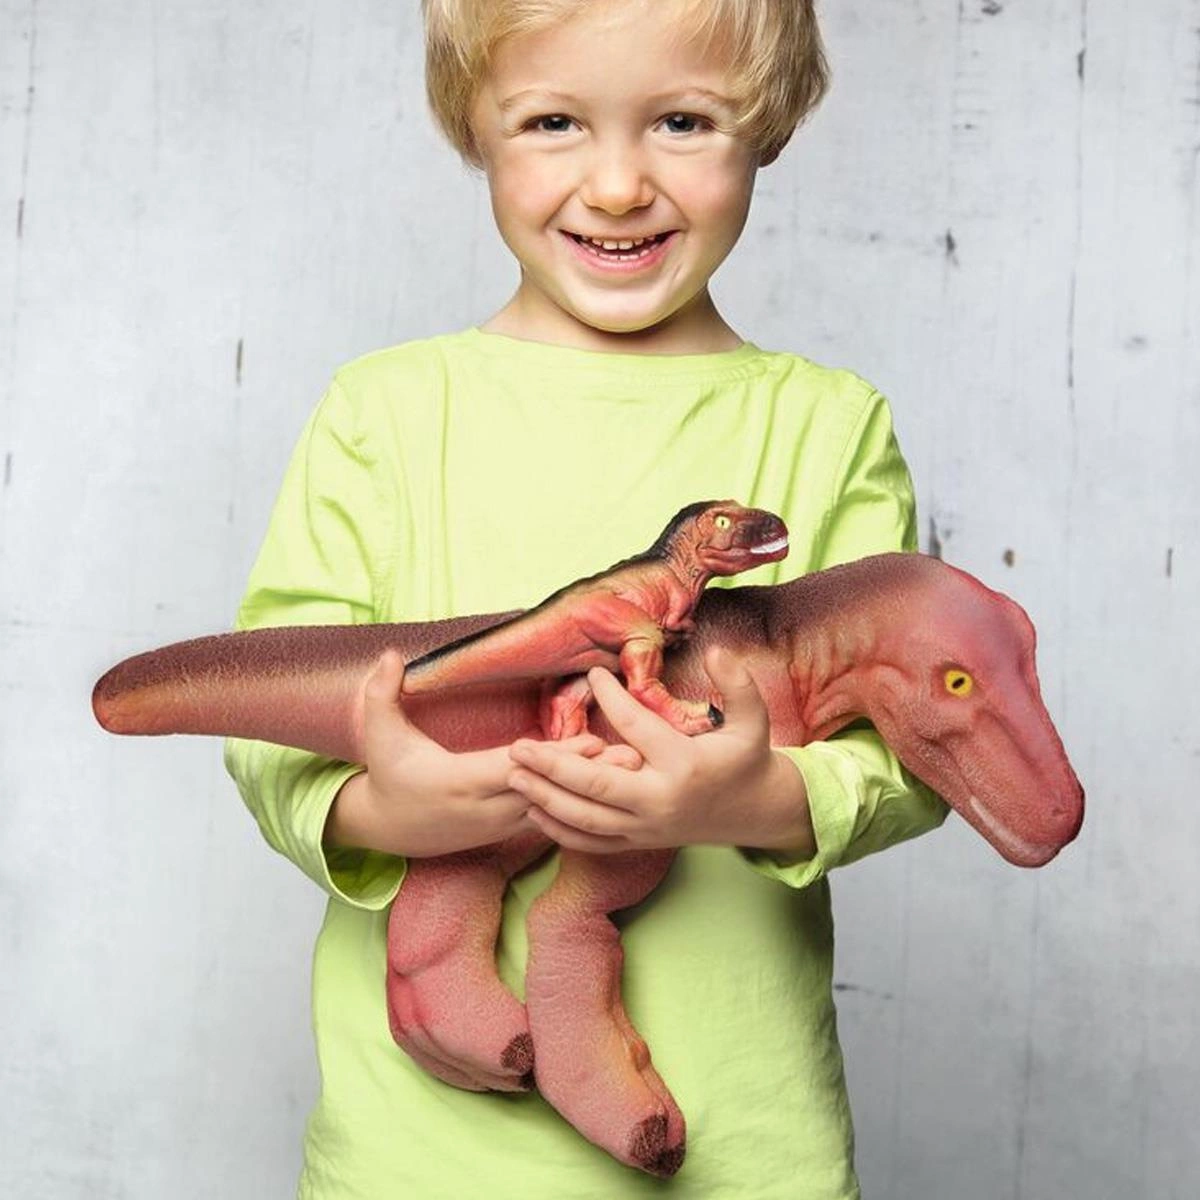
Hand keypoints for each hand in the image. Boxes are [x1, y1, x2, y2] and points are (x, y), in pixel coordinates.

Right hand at [325, 650, 611, 856]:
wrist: (384, 828)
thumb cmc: (386, 774)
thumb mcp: (376, 733)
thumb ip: (381, 693)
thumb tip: (389, 655)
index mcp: (459, 782)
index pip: (516, 770)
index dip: (555, 758)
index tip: (593, 743)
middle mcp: (485, 809)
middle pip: (547, 792)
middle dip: (590, 776)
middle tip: (634, 757)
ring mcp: (498, 824)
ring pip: (555, 809)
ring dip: (592, 792)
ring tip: (635, 772)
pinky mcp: (506, 831)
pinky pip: (549, 820)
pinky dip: (578, 805)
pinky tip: (610, 790)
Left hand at [507, 648, 814, 856]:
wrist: (755, 812)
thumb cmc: (747, 758)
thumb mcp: (755, 719)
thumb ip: (739, 683)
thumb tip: (716, 650)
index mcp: (685, 767)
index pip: (637, 729)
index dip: (612, 699)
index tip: (592, 675)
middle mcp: (660, 802)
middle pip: (596, 787)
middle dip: (553, 767)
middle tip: (518, 745)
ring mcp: (646, 828)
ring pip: (587, 819)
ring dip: (545, 798)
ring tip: (513, 774)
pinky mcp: (639, 842)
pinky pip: (592, 842)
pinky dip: (560, 830)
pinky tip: (533, 810)